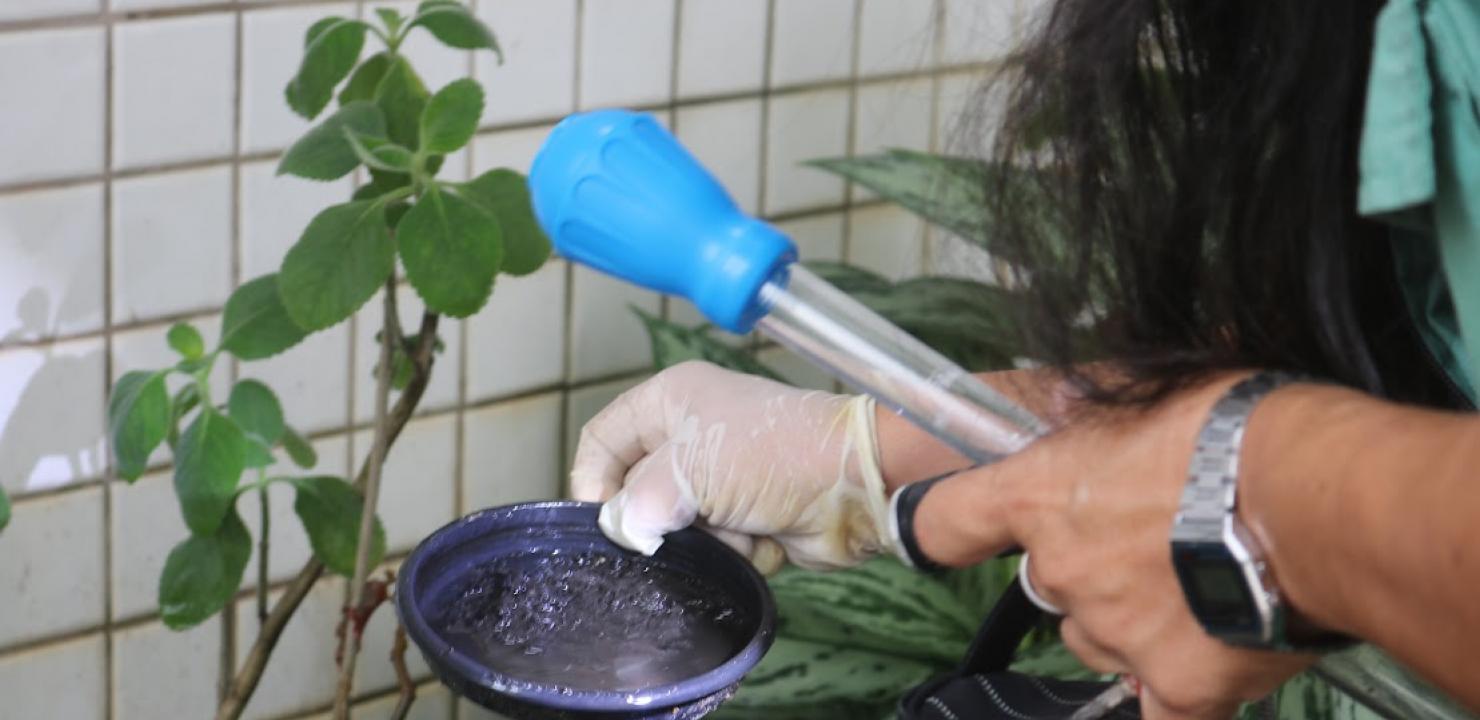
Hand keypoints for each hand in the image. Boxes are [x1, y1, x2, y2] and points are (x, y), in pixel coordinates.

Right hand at [569, 361, 891, 572]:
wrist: (856, 485)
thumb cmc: (778, 453)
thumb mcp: (691, 467)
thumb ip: (639, 500)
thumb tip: (623, 531)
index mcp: (671, 403)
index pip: (603, 441)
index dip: (594, 481)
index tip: (603, 522)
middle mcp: (691, 438)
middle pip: (639, 494)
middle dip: (666, 520)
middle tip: (686, 525)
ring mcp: (721, 480)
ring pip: (677, 531)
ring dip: (708, 540)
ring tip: (740, 526)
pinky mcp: (748, 517)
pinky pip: (716, 549)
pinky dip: (740, 551)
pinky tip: (766, 535)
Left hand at [916, 373, 1315, 718]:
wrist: (1314, 499)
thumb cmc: (1234, 424)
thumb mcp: (1147, 392)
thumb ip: (1099, 413)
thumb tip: (1073, 391)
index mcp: (1038, 494)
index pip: (947, 522)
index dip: (943, 526)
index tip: (950, 530)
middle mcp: (1061, 569)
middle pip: (1049, 583)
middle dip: (1087, 567)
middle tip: (1154, 536)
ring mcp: (1116, 633)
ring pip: (1103, 639)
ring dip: (1134, 620)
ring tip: (1204, 580)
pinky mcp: (1179, 685)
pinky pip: (1162, 707)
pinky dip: (1177, 691)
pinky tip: (1207, 667)